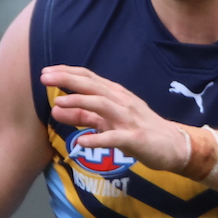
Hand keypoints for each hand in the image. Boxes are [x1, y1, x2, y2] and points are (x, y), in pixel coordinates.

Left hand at [41, 64, 195, 170]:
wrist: (172, 145)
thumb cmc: (137, 130)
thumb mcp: (107, 121)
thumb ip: (82, 115)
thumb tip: (55, 108)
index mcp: (115, 95)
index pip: (89, 78)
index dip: (67, 73)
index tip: (46, 71)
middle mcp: (121, 102)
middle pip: (93, 86)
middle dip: (68, 80)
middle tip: (44, 77)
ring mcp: (129, 119)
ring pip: (102, 105)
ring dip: (80, 102)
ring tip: (58, 102)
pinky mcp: (135, 139)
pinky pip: (115, 138)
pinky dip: (98, 139)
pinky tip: (82, 142)